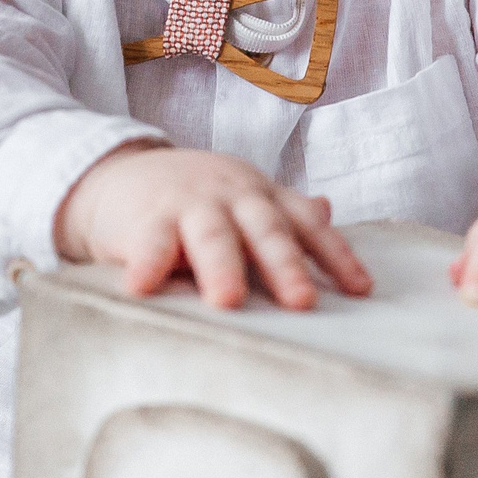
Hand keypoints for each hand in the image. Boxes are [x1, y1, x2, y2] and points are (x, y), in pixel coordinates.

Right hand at [56, 143, 372, 310]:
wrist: (117, 175)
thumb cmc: (191, 198)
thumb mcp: (241, 199)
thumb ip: (281, 212)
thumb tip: (327, 211)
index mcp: (261, 197)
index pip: (307, 225)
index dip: (335, 256)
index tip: (361, 291)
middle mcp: (231, 197)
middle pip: (264, 230)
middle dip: (284, 265)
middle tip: (302, 302)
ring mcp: (188, 205)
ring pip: (212, 235)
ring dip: (222, 266)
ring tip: (228, 301)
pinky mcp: (144, 219)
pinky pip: (148, 243)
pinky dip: (146, 264)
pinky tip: (143, 287)